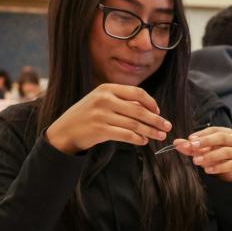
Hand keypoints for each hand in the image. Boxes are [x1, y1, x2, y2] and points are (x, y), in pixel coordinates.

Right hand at [46, 84, 169, 154]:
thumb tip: (152, 110)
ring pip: (134, 124)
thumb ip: (124, 102)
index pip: (137, 92)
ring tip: (160, 136)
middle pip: (139, 110)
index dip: (151, 103)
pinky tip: (144, 142)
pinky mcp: (99, 129)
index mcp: (107, 88)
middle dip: (156, 120)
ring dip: (150, 132)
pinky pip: (125, 135)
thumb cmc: (89, 115)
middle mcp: (104, 99)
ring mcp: (101, 114)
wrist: (64, 130)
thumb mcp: (103, 101)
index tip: (159, 112)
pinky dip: (137, 139)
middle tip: (167, 127)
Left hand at [173, 126, 231, 181]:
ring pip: (226, 151)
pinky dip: (218, 167)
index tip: (190, 139)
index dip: (202, 134)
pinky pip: (231, 164)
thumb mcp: (201, 151)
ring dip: (210, 156)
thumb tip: (176, 143)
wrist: (230, 173)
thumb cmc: (216, 158)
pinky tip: (208, 170)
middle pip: (222, 137)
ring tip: (197, 161)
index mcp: (226, 134)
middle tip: (193, 146)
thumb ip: (190, 147)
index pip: (214, 130)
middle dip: (206, 141)